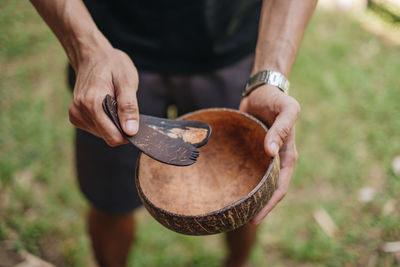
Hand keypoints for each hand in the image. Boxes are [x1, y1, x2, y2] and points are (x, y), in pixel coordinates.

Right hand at [68, 48, 138, 145]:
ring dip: (113, 123)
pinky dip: (106, 122)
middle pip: (109, 137)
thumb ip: (129, 107)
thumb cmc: (113, 66)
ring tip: (114, 102)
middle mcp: (80, 111)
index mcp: (92, 103)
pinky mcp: (75, 117)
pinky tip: (106, 105)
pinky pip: (97, 130)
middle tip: (125, 106)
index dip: (128, 133)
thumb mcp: (127, 81)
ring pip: (104, 135)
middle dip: (121, 127)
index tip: (135, 120)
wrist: (92, 56)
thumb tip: (131, 131)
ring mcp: (75, 115)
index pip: (113, 137)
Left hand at [239, 84, 299, 224]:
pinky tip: (224, 186)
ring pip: (255, 182)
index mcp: (287, 155)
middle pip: (267, 190)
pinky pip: (244, 169)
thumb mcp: (287, 110)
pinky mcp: (249, 150)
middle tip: (239, 222)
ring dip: (248, 196)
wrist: (263, 90)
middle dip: (257, 207)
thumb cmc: (277, 99)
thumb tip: (271, 152)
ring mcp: (261, 156)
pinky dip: (238, 179)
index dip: (270, 205)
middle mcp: (275, 160)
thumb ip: (281, 129)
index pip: (280, 187)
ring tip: (231, 211)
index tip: (254, 220)